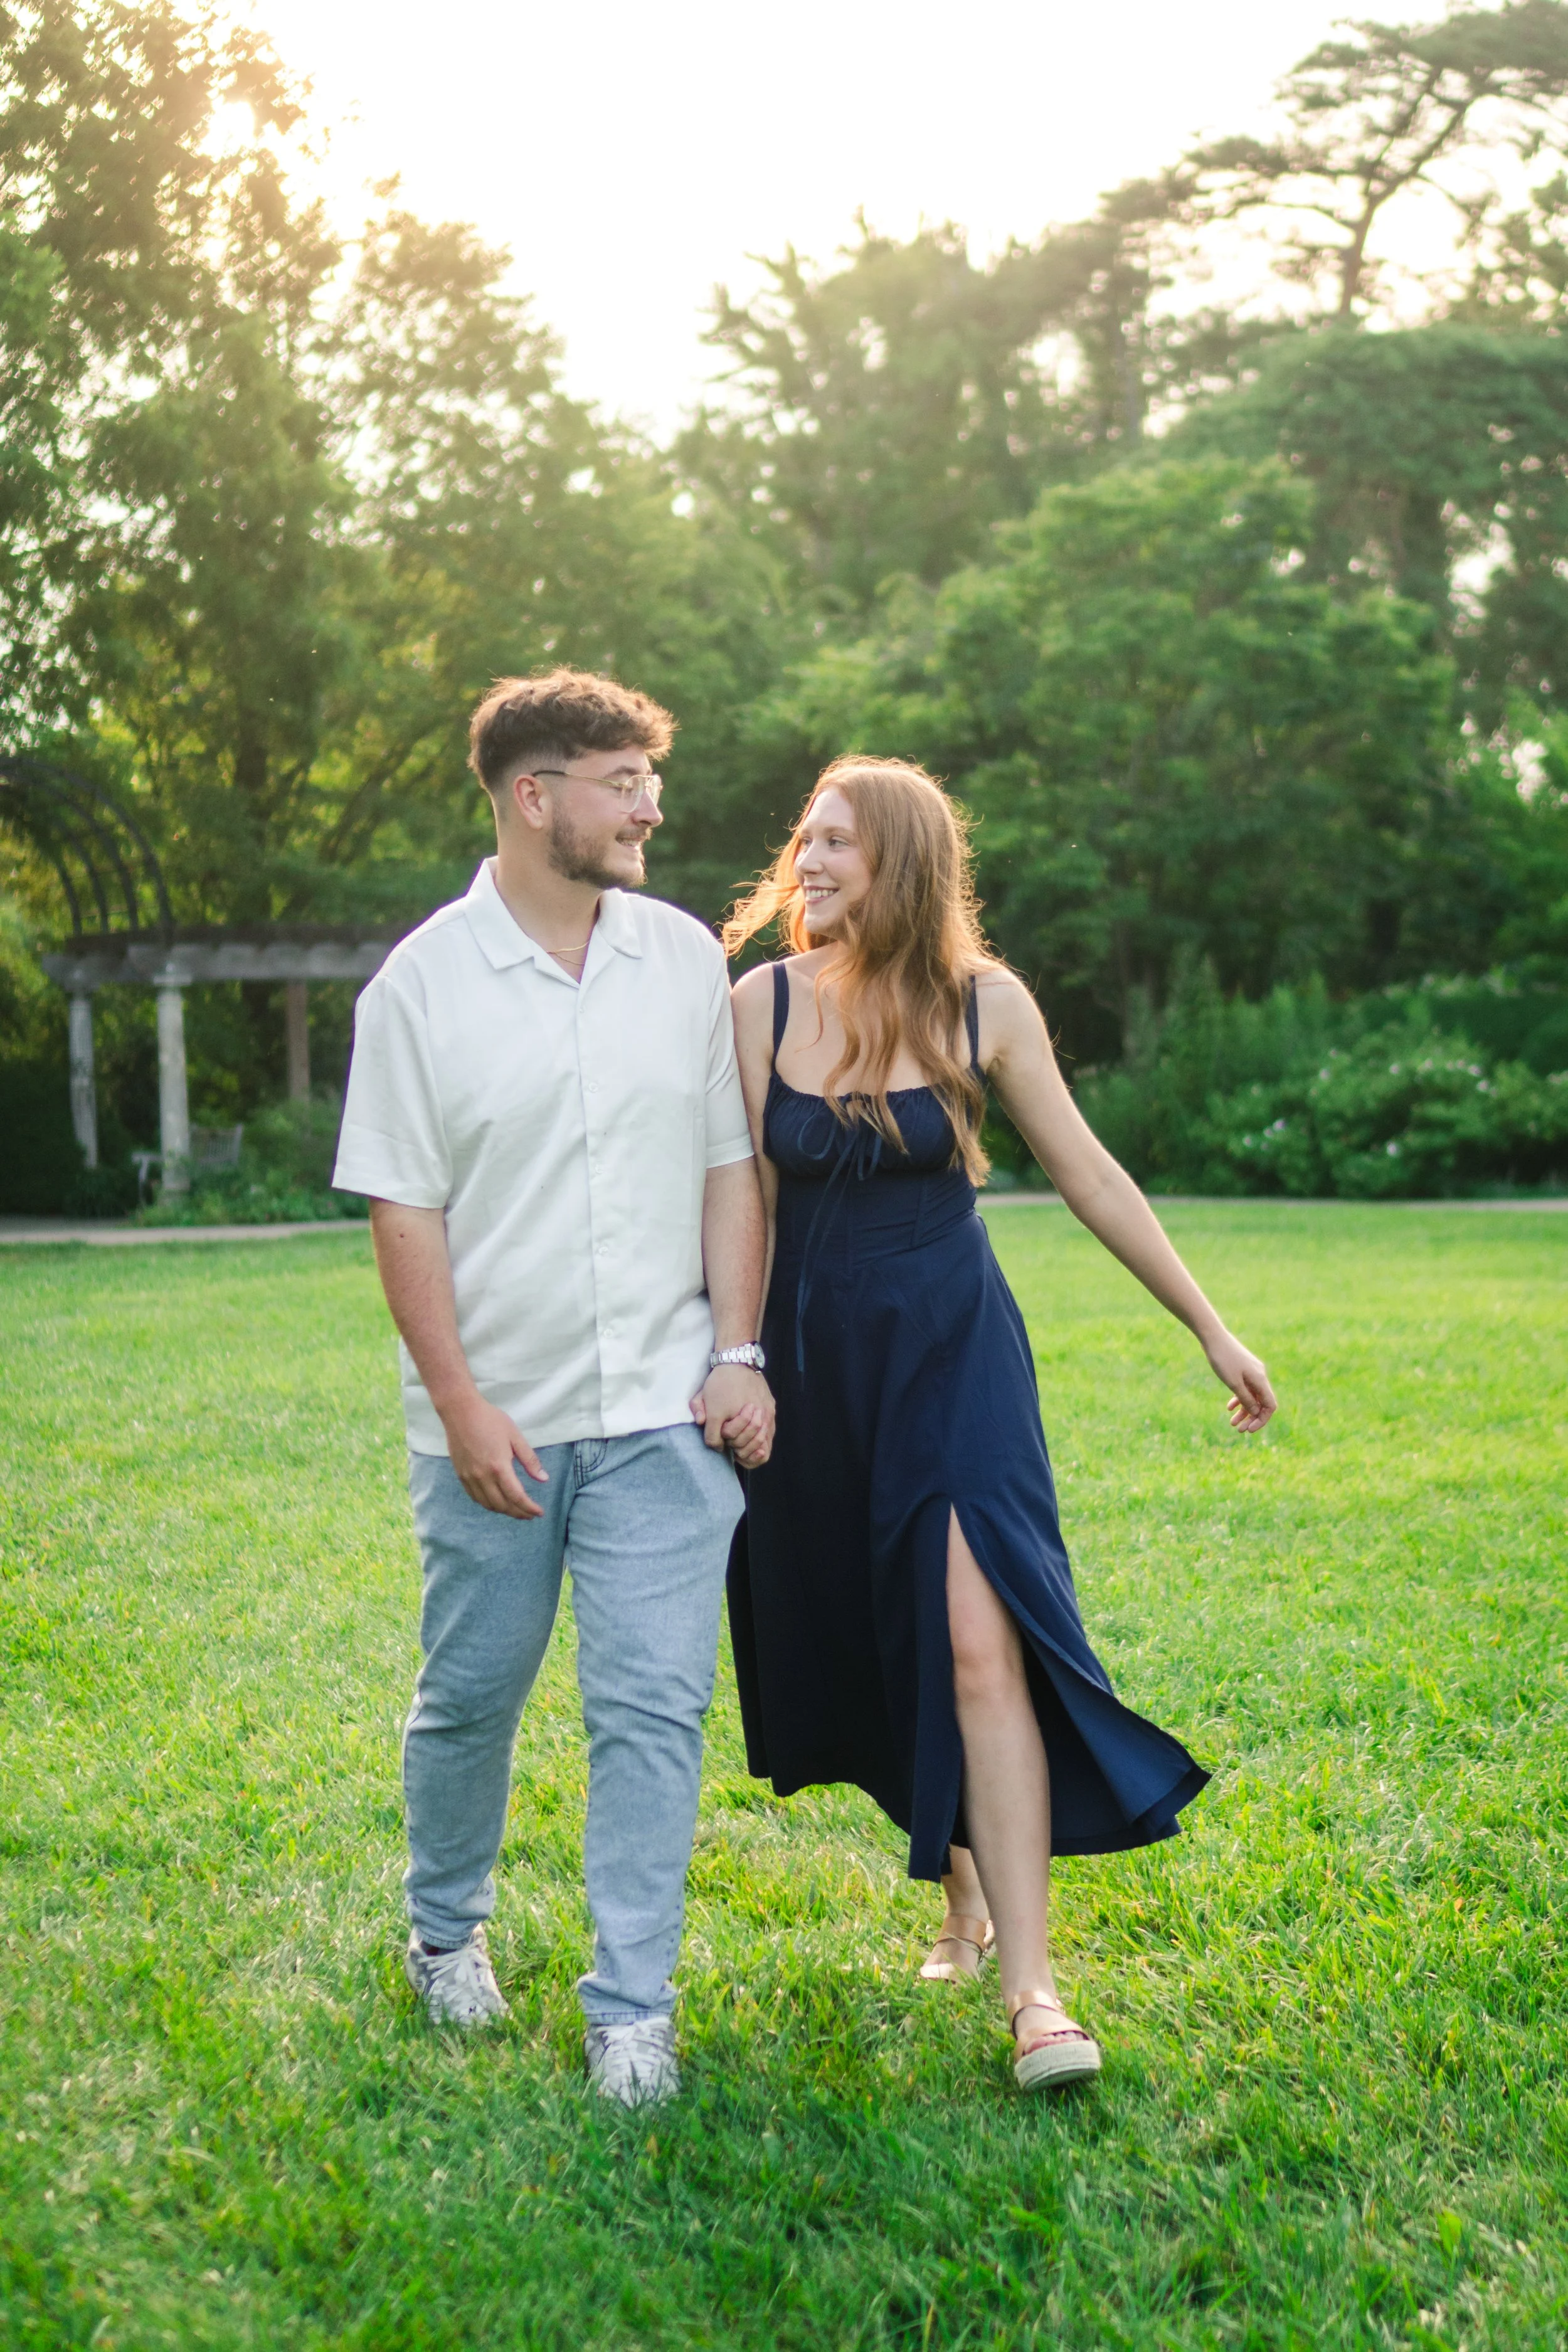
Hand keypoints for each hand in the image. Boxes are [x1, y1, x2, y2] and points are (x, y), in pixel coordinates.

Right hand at [440, 1391, 548, 1516]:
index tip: (539, 1513)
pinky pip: (475, 1497)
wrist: (460, 1411)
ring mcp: (470, 1477)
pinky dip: (488, 1503)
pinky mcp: (461, 1475)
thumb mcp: (515, 1436)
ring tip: (516, 1509)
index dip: (529, 1508)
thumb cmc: (490, 1420)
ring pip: (488, 1504)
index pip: (517, 1497)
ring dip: (504, 1511)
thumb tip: (543, 1479)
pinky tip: (496, 1501)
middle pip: (503, 1505)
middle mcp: (483, 1477)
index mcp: (499, 1467)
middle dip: (518, 1513)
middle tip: (530, 1514)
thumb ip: (530, 1459)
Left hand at [690, 1364, 775, 1467]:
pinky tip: (757, 1449)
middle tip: (731, 1442)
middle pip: (738, 1443)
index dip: (715, 1444)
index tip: (717, 1440)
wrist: (739, 1362)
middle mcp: (744, 1414)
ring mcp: (760, 1413)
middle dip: (732, 1446)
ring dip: (748, 1449)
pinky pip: (769, 1437)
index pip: (717, 1440)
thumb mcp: (702, 1394)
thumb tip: (701, 1424)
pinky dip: (762, 1447)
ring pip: (756, 1442)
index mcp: (722, 1412)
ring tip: (743, 1447)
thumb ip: (698, 1410)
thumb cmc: (720, 1381)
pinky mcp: (770, 1412)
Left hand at [1202, 1329, 1276, 1433]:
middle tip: (1239, 1430)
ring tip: (1232, 1423)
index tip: (1250, 1430)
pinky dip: (1239, 1399)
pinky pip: (1245, 1388)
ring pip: (1252, 1397)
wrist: (1213, 1337)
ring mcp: (1252, 1372)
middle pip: (1261, 1403)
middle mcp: (1260, 1376)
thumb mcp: (1233, 1383)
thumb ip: (1246, 1399)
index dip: (1262, 1419)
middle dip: (1252, 1418)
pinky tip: (1229, 1407)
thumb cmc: (1223, 1359)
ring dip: (1244, 1411)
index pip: (1270, 1405)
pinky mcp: (1243, 1369)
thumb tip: (1256, 1412)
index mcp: (1260, 1379)